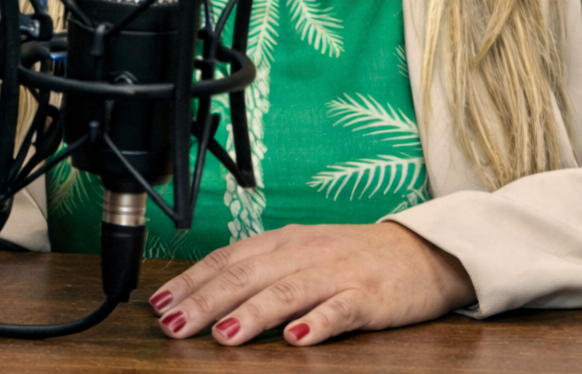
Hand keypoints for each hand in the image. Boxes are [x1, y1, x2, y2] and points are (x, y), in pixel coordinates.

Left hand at [146, 222, 476, 346]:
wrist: (421, 252)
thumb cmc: (354, 258)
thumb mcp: (303, 254)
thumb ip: (262, 271)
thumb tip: (208, 293)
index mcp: (286, 242)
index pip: (228, 259)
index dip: (192, 281)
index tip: (160, 305)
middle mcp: (306, 253)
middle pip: (248, 275)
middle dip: (207, 301)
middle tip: (175, 326)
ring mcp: (338, 274)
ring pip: (287, 291)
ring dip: (253, 314)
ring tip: (224, 336)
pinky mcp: (369, 296)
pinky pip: (340, 309)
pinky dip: (318, 322)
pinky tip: (298, 338)